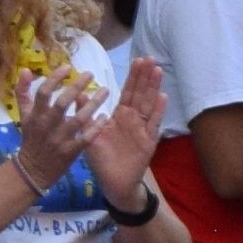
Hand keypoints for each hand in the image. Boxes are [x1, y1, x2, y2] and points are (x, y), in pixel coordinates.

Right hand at [13, 65, 108, 185]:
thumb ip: (23, 92)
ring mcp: (60, 139)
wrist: (32, 170)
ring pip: (78, 119)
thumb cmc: (31, 138)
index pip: (44, 93)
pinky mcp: (71, 151)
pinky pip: (85, 138)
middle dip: (77, 86)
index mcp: (35, 115)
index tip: (68, 66)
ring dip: (92, 104)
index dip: (55, 78)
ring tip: (105, 90)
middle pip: (62, 103)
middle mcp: (47, 125)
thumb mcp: (23, 115)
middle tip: (90, 74)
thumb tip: (26, 70)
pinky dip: (95, 127)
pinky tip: (105, 116)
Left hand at [89, 57, 169, 209]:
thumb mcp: (90, 136)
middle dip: (145, 76)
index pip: (127, 92)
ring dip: (154, 88)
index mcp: (119, 116)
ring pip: (149, 104)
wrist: (114, 184)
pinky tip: (164, 97)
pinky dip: (159, 110)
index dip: (133, 77)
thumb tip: (78, 93)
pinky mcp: (148, 141)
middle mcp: (132, 119)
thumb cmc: (102, 160)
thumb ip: (86, 116)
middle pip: (140, 94)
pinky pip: (154, 124)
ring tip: (158, 70)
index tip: (138, 59)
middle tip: (150, 58)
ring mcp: (142, 129)